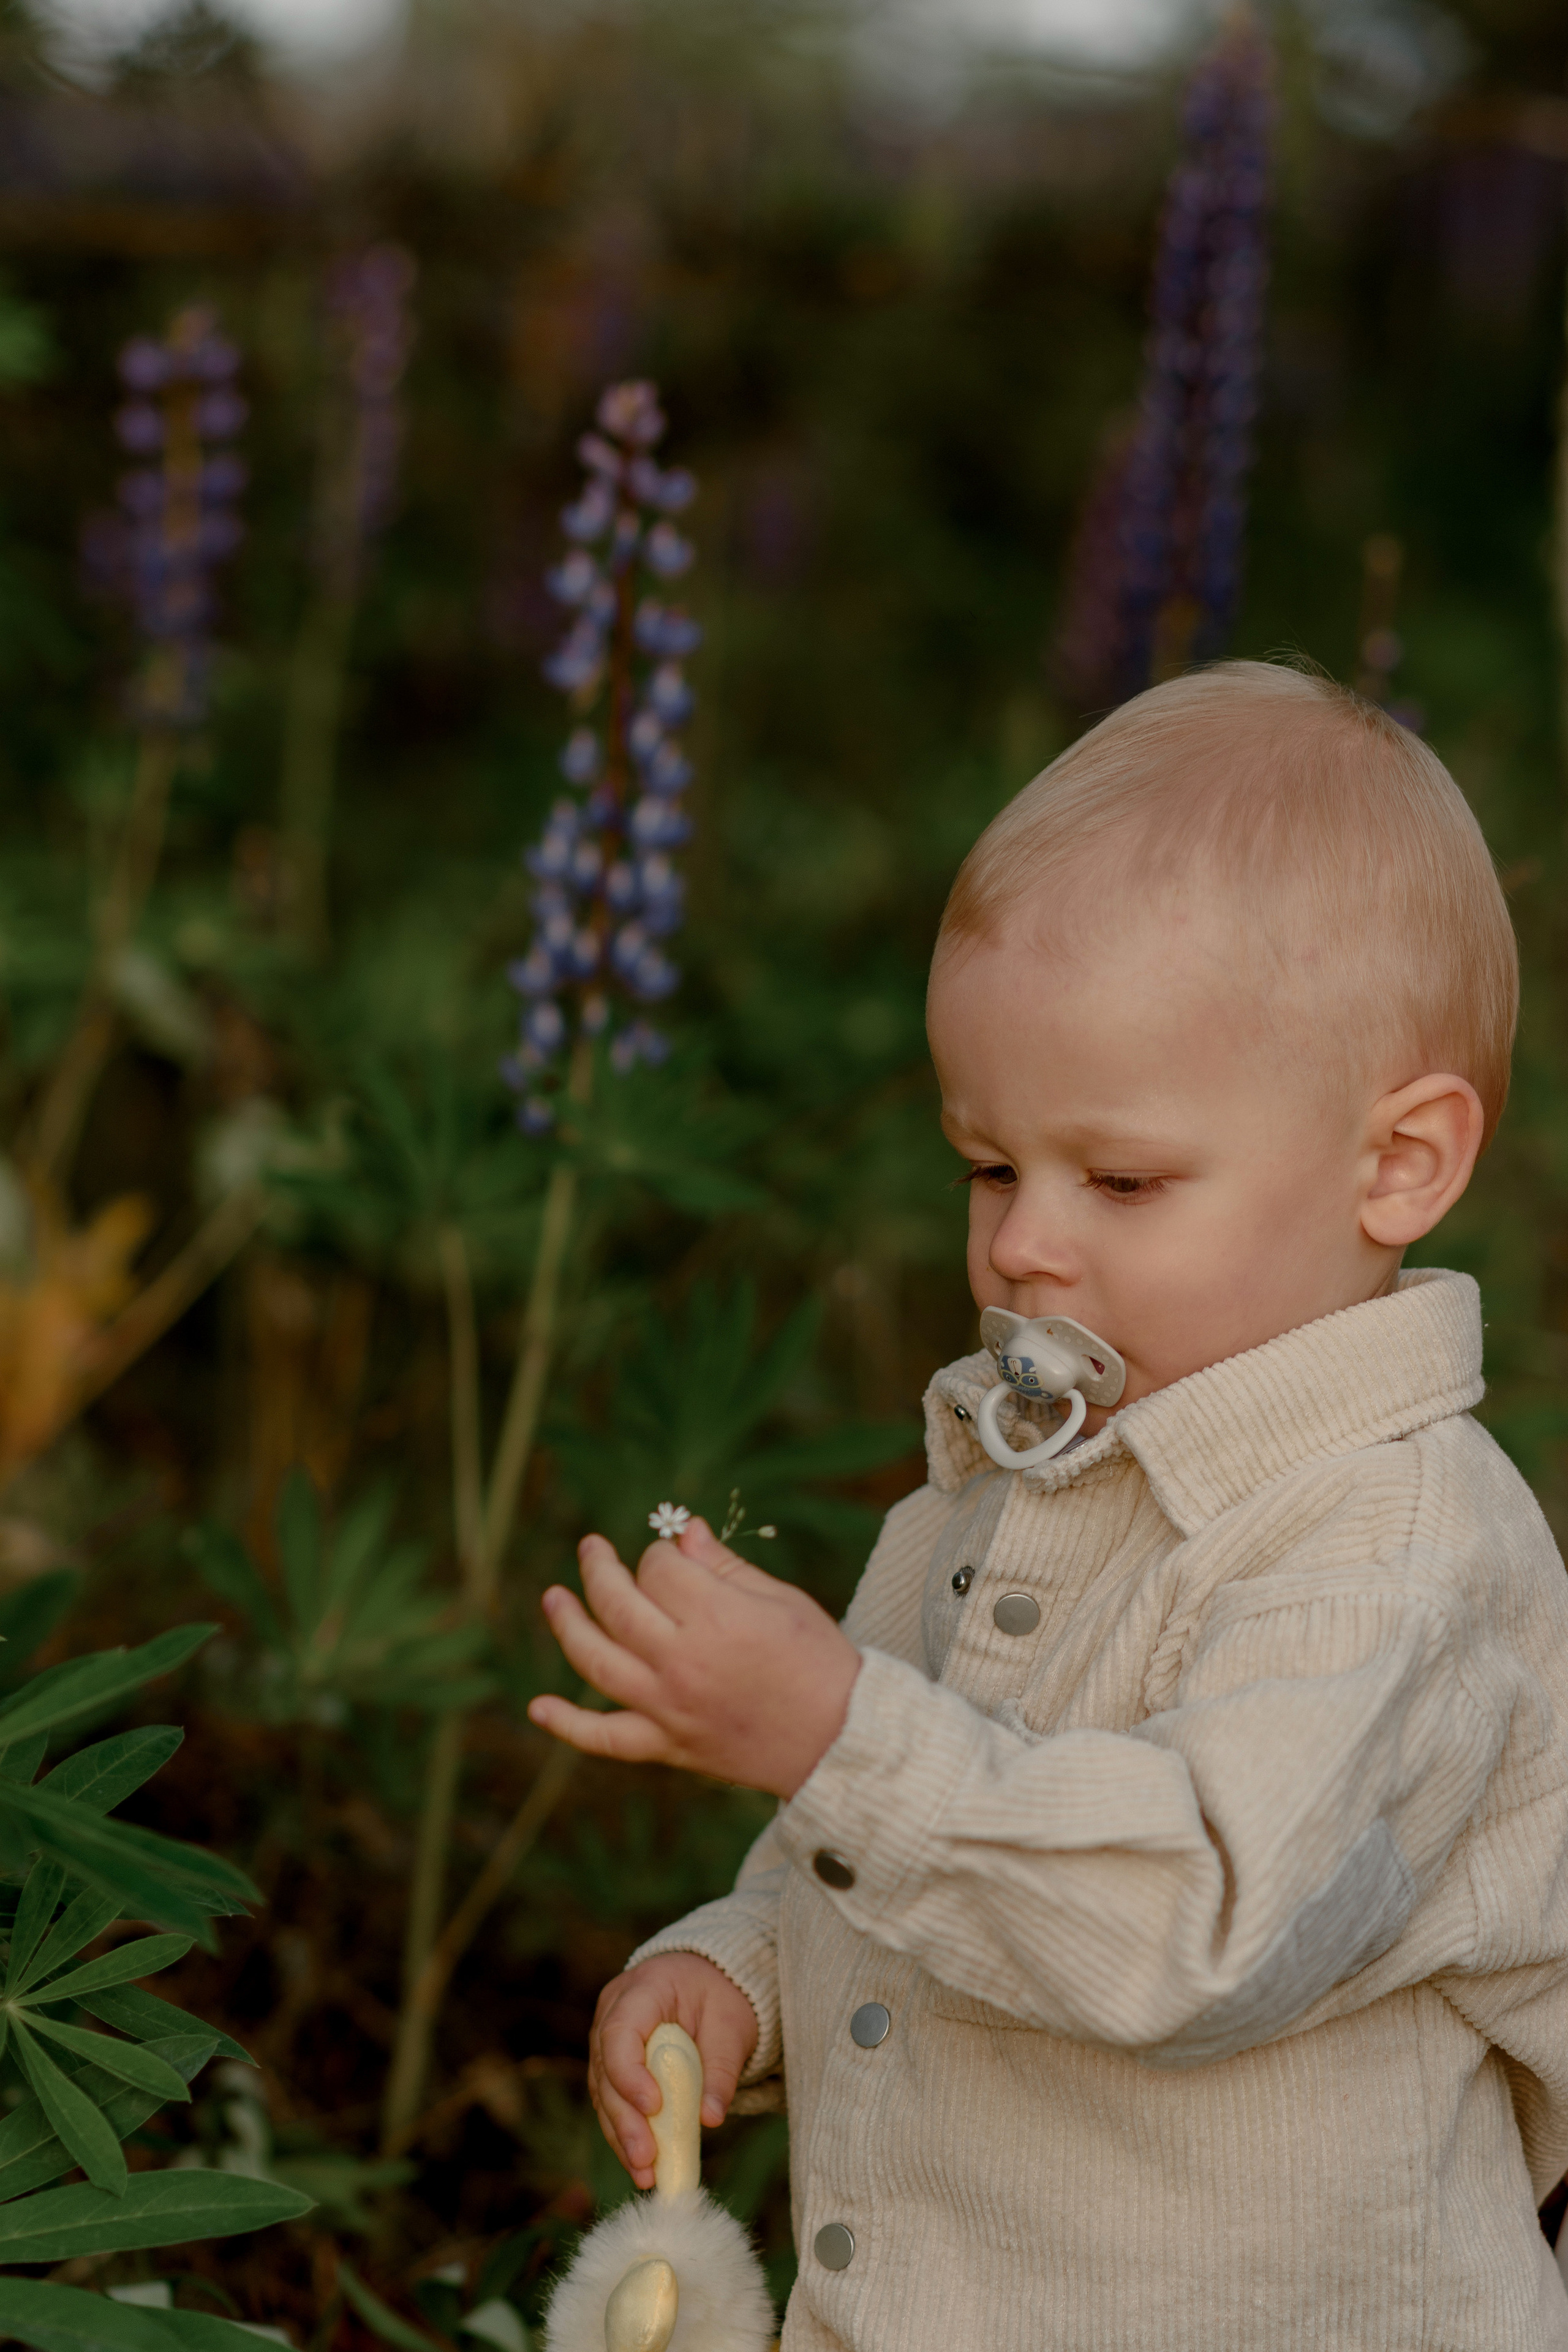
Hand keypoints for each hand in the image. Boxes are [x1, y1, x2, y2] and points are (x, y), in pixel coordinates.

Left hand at [528, 1515, 859, 1797]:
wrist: (842, 1741)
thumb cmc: (819, 1661)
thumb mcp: (780, 1600)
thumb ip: (724, 1565)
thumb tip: (682, 1531)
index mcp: (716, 1616)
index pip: (657, 1567)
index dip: (660, 1555)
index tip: (675, 1558)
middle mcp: (682, 1661)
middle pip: (617, 1603)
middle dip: (600, 1568)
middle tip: (591, 1549)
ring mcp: (669, 1707)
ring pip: (596, 1661)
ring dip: (567, 1625)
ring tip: (553, 1597)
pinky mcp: (669, 1746)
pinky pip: (605, 1738)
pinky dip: (568, 1725)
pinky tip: (538, 1707)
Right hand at [589, 1952, 759, 2188]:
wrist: (709, 1980)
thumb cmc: (720, 1996)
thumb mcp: (732, 2025)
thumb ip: (721, 2069)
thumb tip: (712, 2119)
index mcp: (643, 1989)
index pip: (620, 2032)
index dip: (629, 2073)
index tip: (653, 2107)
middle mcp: (614, 2012)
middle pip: (606, 2071)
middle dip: (625, 2119)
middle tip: (646, 2159)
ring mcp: (607, 2039)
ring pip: (604, 2093)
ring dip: (623, 2136)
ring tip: (645, 2174)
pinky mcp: (612, 2065)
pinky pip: (613, 2102)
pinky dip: (628, 2133)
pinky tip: (643, 2166)